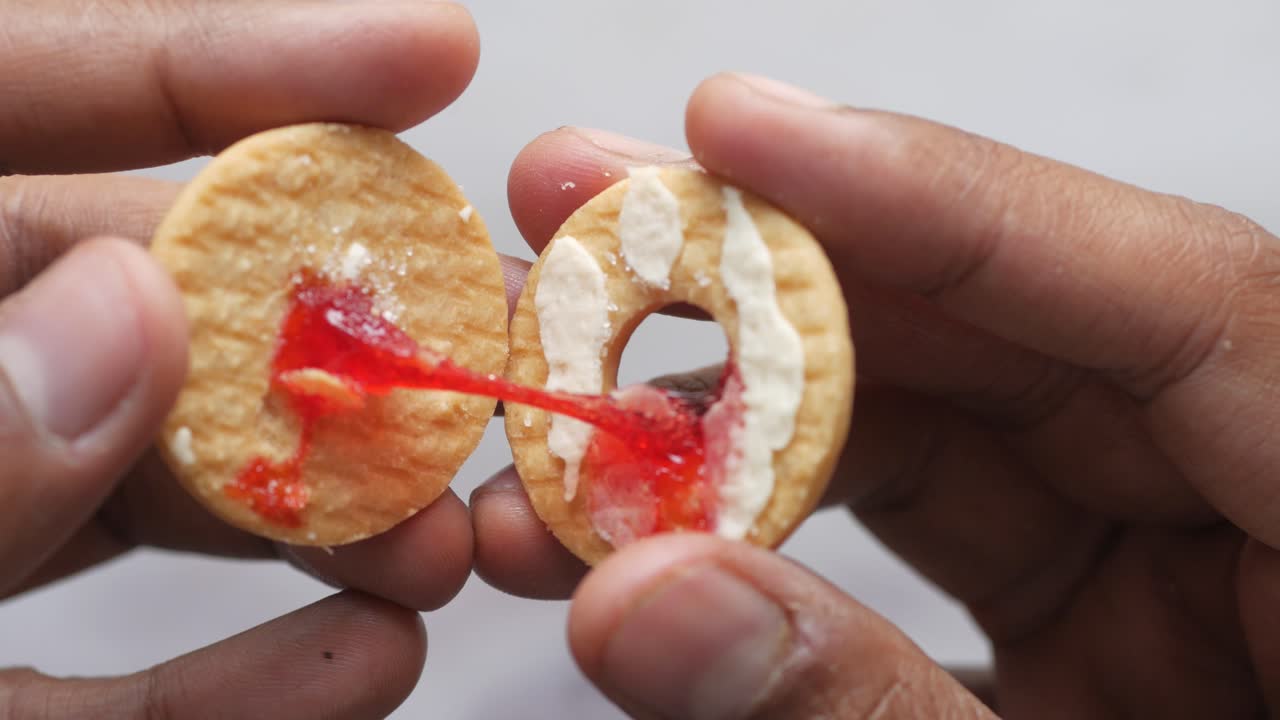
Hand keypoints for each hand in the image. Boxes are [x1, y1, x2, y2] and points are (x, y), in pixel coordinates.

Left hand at [0, 3, 521, 717]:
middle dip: (325, 340)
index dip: (225, 64)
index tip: (424, 60)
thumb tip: (129, 315)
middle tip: (477, 361)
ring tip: (440, 542)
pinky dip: (249, 676)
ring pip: (150, 492)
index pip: (23, 99)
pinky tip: (364, 660)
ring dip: (320, 516)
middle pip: (140, 312)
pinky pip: (120, 683)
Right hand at [474, 72, 1279, 717]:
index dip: (930, 196)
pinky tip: (655, 518)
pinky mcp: (1100, 612)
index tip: (732, 133)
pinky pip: (932, 517)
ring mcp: (1183, 551)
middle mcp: (1266, 489)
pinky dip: (782, 512)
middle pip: (1014, 326)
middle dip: (780, 277)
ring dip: (745, 406)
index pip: (1168, 292)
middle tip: (587, 227)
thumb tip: (646, 607)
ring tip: (569, 401)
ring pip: (946, 414)